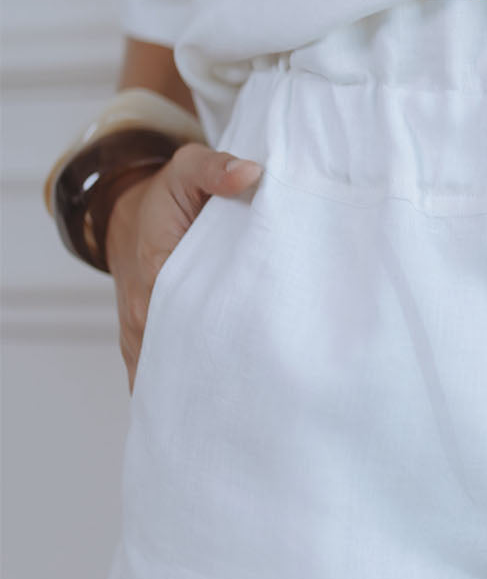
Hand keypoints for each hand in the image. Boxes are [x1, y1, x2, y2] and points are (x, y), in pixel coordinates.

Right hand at [105, 142, 263, 392]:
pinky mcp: (146, 344)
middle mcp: (142, 312)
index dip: (226, 334)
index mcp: (156, 271)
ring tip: (247, 405)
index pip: (189, 317)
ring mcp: (141, 333)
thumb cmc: (165, 197)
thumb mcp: (186, 169)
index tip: (258, 349)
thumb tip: (250, 173)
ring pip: (169, 375)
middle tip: (264, 385)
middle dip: (219, 374)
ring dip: (202, 388)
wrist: (129, 217)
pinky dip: (183, 393)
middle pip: (182, 357)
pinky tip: (217, 410)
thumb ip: (214, 168)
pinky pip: (160, 380)